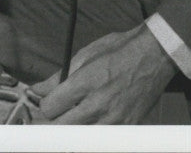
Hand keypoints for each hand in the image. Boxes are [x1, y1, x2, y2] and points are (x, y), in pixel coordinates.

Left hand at [30, 24, 176, 123]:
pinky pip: (101, 138)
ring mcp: (114, 119)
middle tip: (50, 117)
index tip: (44, 104)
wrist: (153, 56)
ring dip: (70, 130)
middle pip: (62, 128)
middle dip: (51, 123)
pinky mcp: (126, 127)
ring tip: (69, 119)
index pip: (51, 108)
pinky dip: (90, 133)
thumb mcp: (85, 55)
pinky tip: (88, 123)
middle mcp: (98, 104)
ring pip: (80, 137)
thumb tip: (37, 89)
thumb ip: (58, 76)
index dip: (42, 107)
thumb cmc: (120, 51)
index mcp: (85, 82)